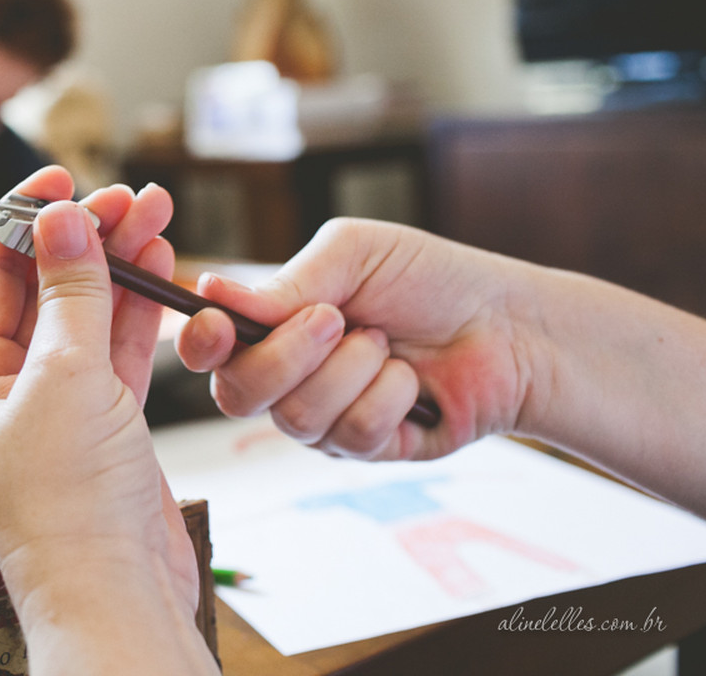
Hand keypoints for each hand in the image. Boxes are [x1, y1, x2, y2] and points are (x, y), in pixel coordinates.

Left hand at [0, 166, 200, 624]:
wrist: (118, 591)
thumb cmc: (69, 504)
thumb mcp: (64, 379)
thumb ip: (69, 294)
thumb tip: (62, 219)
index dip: (25, 221)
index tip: (61, 176)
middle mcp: (0, 392)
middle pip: (41, 292)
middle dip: (85, 240)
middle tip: (128, 196)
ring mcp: (53, 409)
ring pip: (84, 318)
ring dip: (118, 267)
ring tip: (154, 215)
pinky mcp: (101, 426)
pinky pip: (113, 352)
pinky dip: (136, 312)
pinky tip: (159, 269)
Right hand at [177, 218, 540, 460]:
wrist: (505, 324)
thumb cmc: (428, 278)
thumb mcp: (353, 255)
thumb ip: (285, 282)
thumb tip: (211, 294)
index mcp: (272, 326)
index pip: (208, 348)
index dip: (200, 343)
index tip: (218, 326)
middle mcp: (286, 377)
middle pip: (237, 394)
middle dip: (287, 355)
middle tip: (337, 319)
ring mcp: (324, 419)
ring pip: (296, 418)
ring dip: (350, 370)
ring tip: (386, 343)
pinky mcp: (366, 450)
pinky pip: (352, 436)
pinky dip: (387, 398)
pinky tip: (410, 380)